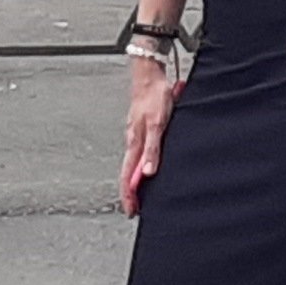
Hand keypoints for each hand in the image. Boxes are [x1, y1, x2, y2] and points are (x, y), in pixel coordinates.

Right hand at [120, 59, 177, 215]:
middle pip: (129, 172)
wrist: (149, 73)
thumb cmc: (154, 95)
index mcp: (134, 142)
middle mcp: (133, 141)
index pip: (128, 176)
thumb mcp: (157, 123)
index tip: (131, 211)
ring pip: (133, 163)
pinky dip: (140, 165)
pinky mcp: (143, 128)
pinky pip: (140, 152)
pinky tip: (146, 167)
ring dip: (135, 179)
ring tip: (139, 194)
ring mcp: (137, 134)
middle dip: (131, 192)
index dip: (128, 195)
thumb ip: (153, 149)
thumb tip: (147, 173)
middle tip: (134, 208)